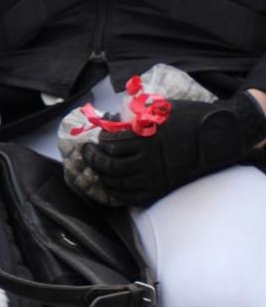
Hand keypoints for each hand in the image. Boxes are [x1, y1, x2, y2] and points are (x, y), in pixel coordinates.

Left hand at [81, 92, 265, 206]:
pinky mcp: (161, 189)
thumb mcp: (160, 109)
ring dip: (102, 175)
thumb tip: (111, 122)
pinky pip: (131, 197)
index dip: (100, 141)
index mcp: (146, 135)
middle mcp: (148, 158)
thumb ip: (135, 116)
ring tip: (97, 168)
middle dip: (93, 158)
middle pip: (109, 163)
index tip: (98, 138)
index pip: (111, 142)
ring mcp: (155, 176)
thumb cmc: (190, 118)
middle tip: (87, 153)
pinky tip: (111, 186)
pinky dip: (116, 193)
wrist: (218, 137)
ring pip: (117, 181)